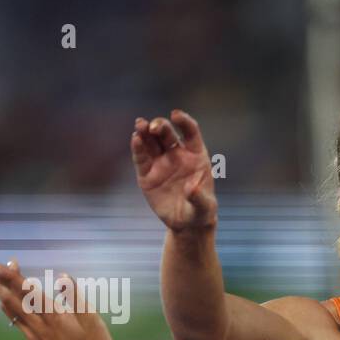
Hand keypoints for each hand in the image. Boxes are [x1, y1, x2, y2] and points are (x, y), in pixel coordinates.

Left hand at [0, 250, 118, 339]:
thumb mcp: (93, 321)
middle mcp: (38, 326)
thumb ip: (76, 298)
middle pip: (9, 297)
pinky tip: (5, 302)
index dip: (10, 275)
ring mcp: (33, 337)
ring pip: (9, 309)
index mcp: (53, 317)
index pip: (26, 291)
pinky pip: (15, 321)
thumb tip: (63, 277)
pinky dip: (7, 307)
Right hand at [133, 109, 217, 231]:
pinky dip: (137, 147)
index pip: (190, 132)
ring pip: (151, 141)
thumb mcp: (204, 207)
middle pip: (167, 133)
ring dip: (145, 131)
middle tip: (154, 127)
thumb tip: (191, 188)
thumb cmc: (200, 211)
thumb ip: (199, 197)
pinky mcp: (147, 173)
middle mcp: (177, 155)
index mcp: (195, 156)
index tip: (176, 115)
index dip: (184, 121)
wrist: (186, 224)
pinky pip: (141, 157)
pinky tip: (135, 139)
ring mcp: (160, 162)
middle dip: (160, 126)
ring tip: (140, 125)